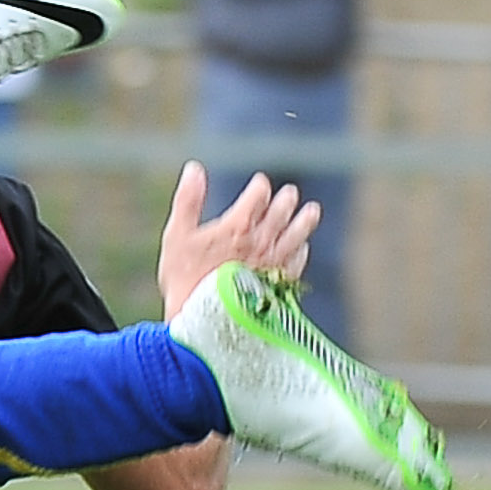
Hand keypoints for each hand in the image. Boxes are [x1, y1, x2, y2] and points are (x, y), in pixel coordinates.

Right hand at [156, 160, 316, 313]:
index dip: (260, 186)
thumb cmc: (184, 279)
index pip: (258, 195)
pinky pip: (297, 261)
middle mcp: (263, 241)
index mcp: (239, 226)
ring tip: (313, 211)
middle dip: (285, 199)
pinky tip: (300, 247)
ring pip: (297, 234)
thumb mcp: (177, 235)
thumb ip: (188, 200)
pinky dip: (301, 250)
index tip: (259, 183)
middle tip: (289, 193)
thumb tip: (194, 168)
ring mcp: (274, 263)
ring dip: (305, 220)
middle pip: (282, 211)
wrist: (201, 321)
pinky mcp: (280, 283)